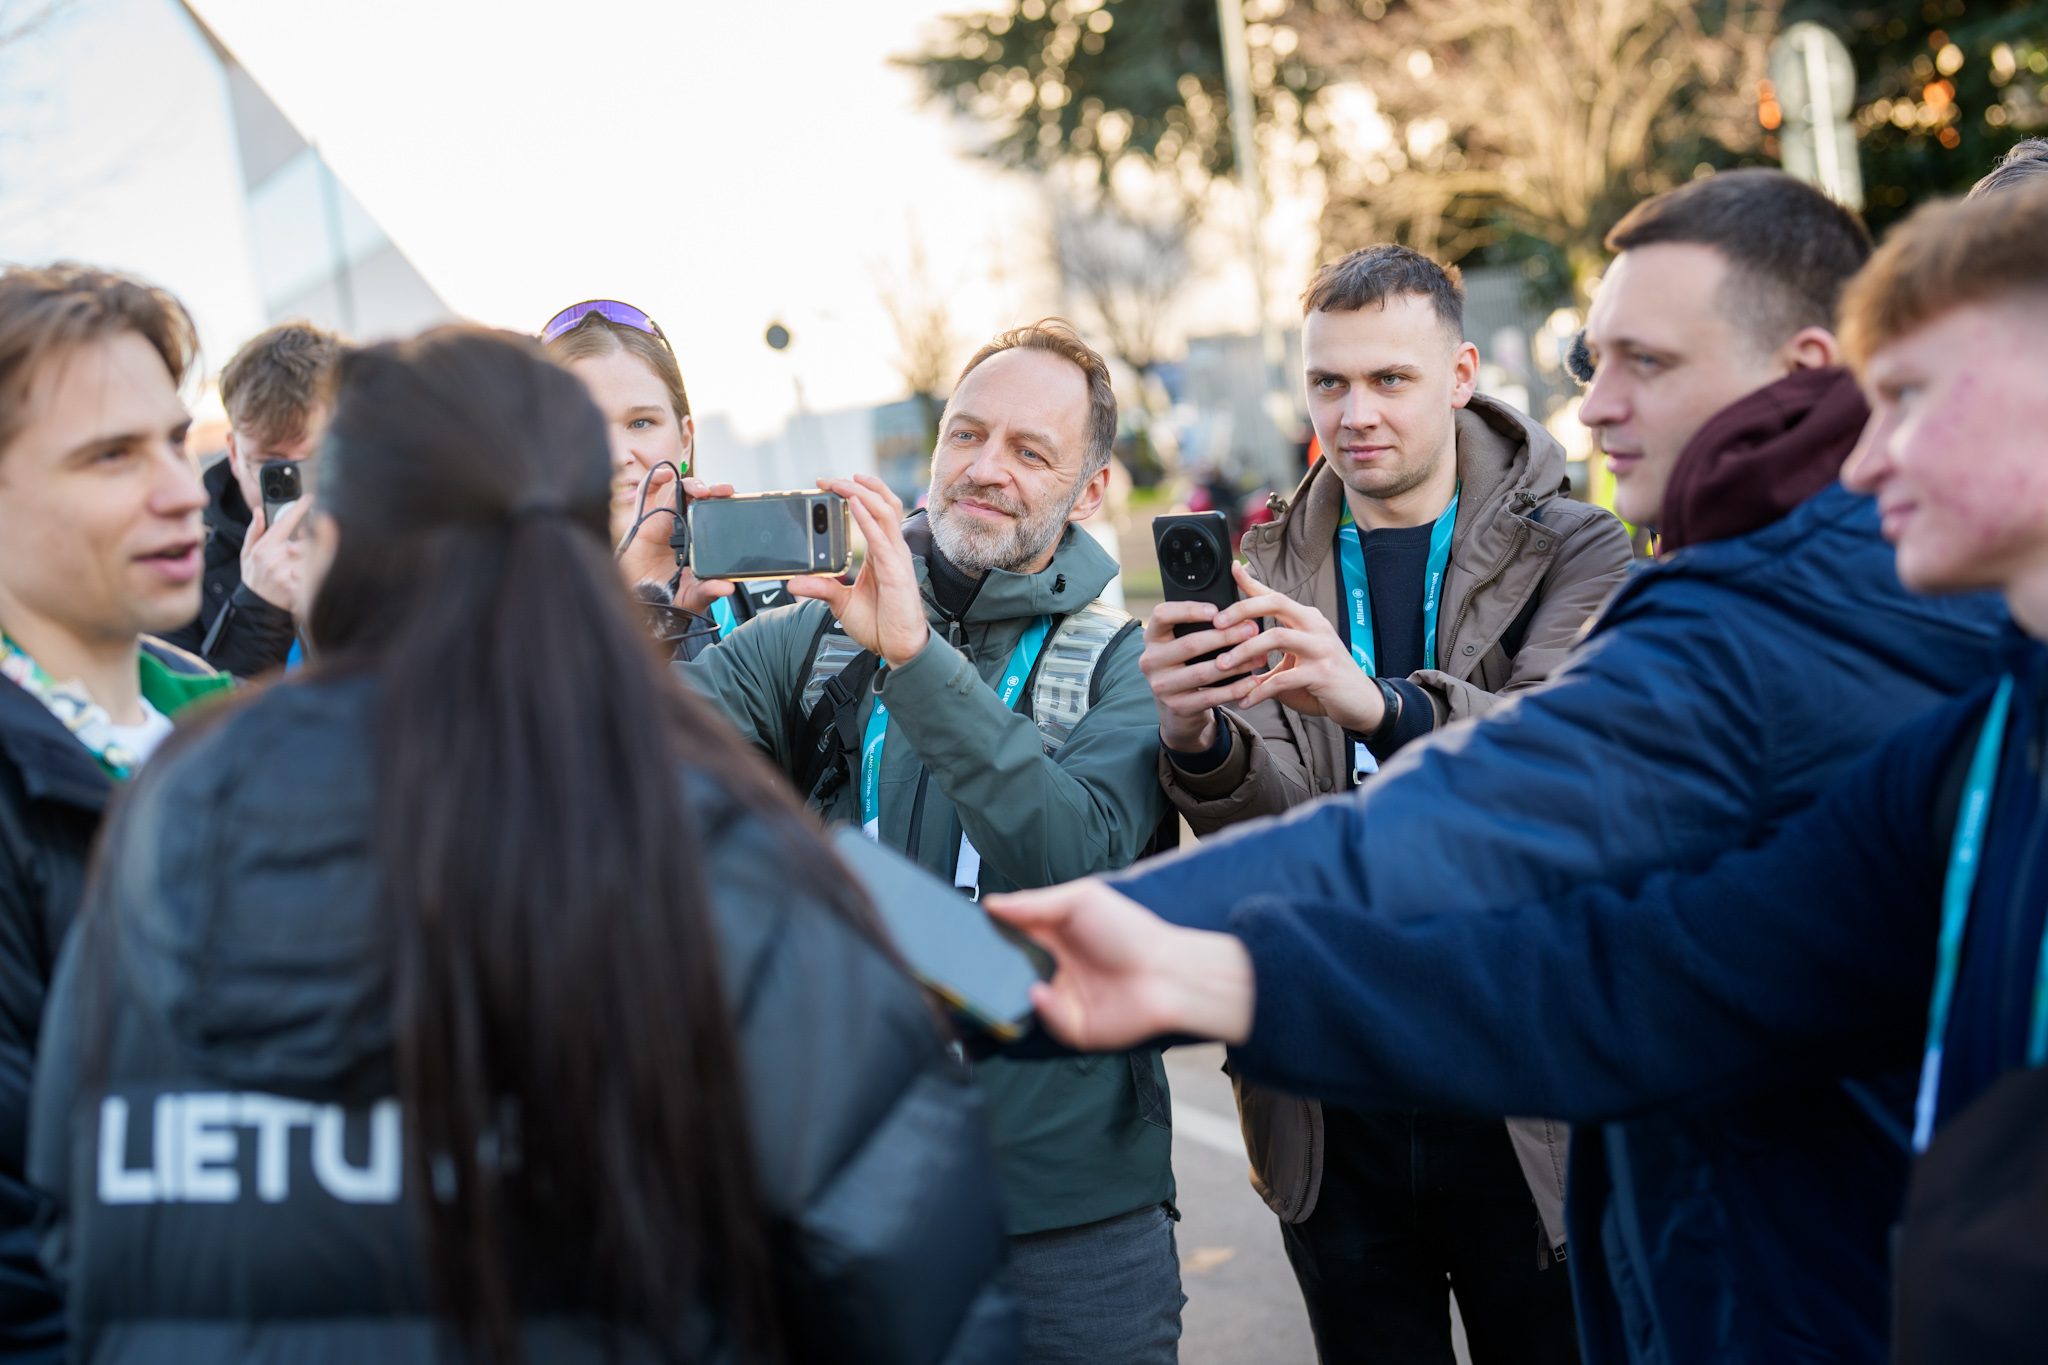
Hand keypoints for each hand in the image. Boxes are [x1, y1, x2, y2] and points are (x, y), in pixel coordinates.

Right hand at [239, 496, 312, 613]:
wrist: (255, 608)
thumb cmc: (254, 577)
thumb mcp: (247, 554)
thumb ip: (254, 532)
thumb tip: (258, 511)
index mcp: (263, 548)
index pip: (284, 522)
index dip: (299, 508)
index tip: (310, 498)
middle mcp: (274, 560)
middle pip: (306, 540)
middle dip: (310, 540)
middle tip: (308, 543)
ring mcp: (285, 576)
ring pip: (313, 557)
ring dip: (314, 557)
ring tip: (305, 562)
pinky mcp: (297, 590)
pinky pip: (315, 575)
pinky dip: (316, 573)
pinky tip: (310, 576)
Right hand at [654, 476, 739, 615]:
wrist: (641, 601)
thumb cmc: (667, 596)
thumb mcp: (693, 596)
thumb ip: (709, 591)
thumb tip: (727, 587)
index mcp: (700, 540)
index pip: (715, 514)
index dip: (726, 504)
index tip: (738, 500)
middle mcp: (684, 526)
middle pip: (701, 499)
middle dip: (714, 490)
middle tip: (726, 492)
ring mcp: (664, 520)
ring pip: (679, 491)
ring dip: (693, 484)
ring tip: (702, 491)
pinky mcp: (643, 519)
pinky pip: (646, 492)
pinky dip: (654, 478)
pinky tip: (665, 475)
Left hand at [786, 474, 928, 667]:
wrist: (899, 650)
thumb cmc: (880, 625)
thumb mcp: (841, 603)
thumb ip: (821, 588)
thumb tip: (792, 583)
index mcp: (882, 553)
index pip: (874, 511)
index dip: (857, 492)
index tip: (829, 485)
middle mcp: (892, 549)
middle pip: (882, 502)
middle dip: (857, 485)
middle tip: (829, 479)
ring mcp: (896, 558)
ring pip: (885, 510)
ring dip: (861, 492)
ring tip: (840, 482)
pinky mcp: (895, 571)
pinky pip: (881, 536)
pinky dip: (866, 516)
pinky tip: (853, 503)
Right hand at [984, 879, 1255, 1048]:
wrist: (1167, 972)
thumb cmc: (1129, 931)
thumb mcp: (1080, 900)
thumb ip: (1033, 903)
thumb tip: (990, 904)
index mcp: (1048, 936)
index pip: (1006, 935)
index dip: (984, 933)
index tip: (958, 929)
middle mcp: (1049, 968)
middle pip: (1004, 971)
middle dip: (985, 968)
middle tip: (963, 961)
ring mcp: (1058, 999)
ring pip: (1017, 1000)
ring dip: (1006, 991)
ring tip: (1000, 978)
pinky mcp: (1071, 1026)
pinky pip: (1043, 1020)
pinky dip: (1039, 1008)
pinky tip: (1040, 993)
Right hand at [1139, 601, 1262, 751]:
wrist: (1177, 708)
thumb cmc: (1187, 664)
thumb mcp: (1182, 642)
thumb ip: (1200, 623)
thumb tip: (1235, 602)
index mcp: (1152, 637)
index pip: (1162, 615)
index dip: (1189, 610)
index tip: (1216, 610)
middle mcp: (1151, 660)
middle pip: (1190, 644)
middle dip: (1225, 636)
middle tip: (1252, 629)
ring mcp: (1161, 686)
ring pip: (1203, 672)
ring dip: (1236, 663)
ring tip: (1259, 655)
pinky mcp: (1177, 707)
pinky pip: (1211, 697)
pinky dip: (1235, 689)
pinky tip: (1252, 681)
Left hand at [1214, 564, 1384, 732]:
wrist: (1361, 702)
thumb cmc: (1324, 681)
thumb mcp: (1294, 661)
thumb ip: (1268, 655)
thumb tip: (1232, 653)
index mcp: (1307, 619)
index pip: (1275, 595)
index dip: (1253, 582)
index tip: (1233, 568)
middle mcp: (1315, 626)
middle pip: (1276, 603)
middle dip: (1242, 610)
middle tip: (1217, 624)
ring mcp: (1321, 648)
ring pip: (1276, 637)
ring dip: (1244, 651)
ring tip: (1222, 665)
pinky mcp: (1323, 673)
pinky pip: (1283, 679)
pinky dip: (1259, 690)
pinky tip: (1245, 700)